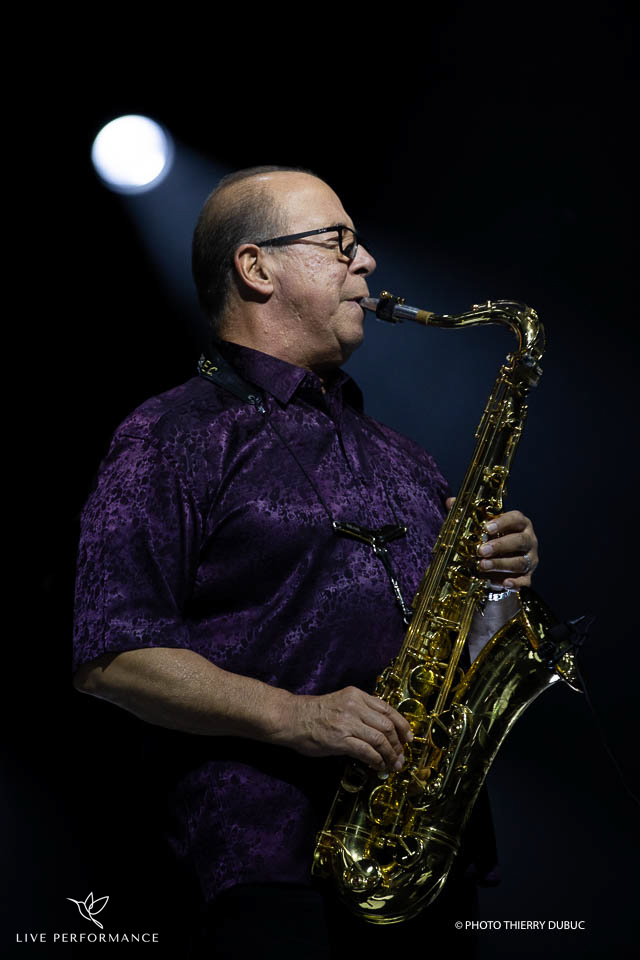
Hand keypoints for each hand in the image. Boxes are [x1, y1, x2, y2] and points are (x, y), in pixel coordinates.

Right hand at [281, 687, 412, 773]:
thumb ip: (361, 711)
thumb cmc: (315, 713)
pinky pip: (366, 751)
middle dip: (398, 744)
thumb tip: (382, 730)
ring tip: (392, 765)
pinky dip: (376, 760)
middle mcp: (355, 706)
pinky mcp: (340, 739)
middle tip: (400, 756)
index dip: (402, 725)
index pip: (388, 709)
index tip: (408, 738)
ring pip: (380, 739)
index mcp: (357, 695)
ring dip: (390, 754)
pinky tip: (377, 766)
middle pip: (387, 725)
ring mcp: (347, 722)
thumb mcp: (342, 702)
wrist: (291, 718)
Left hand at [445, 497, 538, 589]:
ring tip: (482, 566)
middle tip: (481, 550)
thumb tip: (451, 502)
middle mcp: (529, 540)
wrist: (502, 563)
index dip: (503, 522)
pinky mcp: (528, 576)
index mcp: (520, 524)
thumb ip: (469, 514)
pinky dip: (515, 583)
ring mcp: (530, 559)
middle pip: (520, 541)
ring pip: (520, 562)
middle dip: (500, 546)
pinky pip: (525, 581)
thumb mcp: (483, 526)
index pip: (516, 518)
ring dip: (501, 564)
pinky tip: (503, 584)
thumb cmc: (493, 539)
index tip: (487, 527)